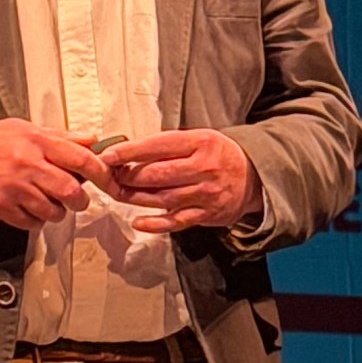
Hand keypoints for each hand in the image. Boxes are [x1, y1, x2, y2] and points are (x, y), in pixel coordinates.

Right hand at [0, 118, 112, 231]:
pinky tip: (27, 208)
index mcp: (36, 141)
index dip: (102, 173)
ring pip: (53, 211)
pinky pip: (32, 223)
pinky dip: (35, 220)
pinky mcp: (1, 207)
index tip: (110, 182)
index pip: (82, 158)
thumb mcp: (24, 128)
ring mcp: (14, 188)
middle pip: (71, 191)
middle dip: (79, 201)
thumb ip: (59, 136)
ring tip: (46, 202)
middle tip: (75, 199)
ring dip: (56, 212)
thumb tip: (92, 140)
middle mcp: (27, 164)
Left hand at [105, 129, 263, 233]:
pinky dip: (155, 224)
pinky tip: (138, 222)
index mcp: (200, 143)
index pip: (158, 145)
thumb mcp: (198, 139)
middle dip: (128, 176)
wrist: (253, 178)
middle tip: (110, 175)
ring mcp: (205, 194)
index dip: (129, 151)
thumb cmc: (218, 155)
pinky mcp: (206, 214)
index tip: (108, 155)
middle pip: (157, 174)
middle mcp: (204, 168)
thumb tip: (129, 152)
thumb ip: (168, 146)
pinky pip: (176, 221)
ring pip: (162, 198)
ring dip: (135, 197)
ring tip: (118, 192)